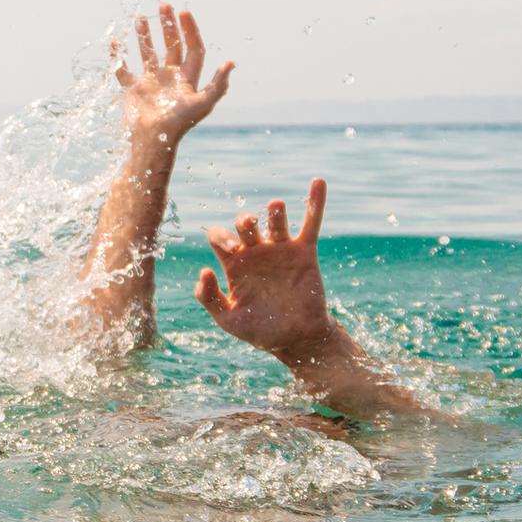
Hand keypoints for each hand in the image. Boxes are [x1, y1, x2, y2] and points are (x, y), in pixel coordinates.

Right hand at [113, 3, 233, 145]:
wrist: (153, 140)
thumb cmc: (179, 124)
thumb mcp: (203, 103)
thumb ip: (218, 84)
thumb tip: (231, 63)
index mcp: (186, 79)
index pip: (192, 48)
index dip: (190, 30)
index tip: (184, 13)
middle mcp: (169, 78)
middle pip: (171, 46)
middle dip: (168, 26)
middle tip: (165, 6)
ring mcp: (149, 83)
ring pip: (147, 53)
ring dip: (144, 36)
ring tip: (140, 18)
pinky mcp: (132, 89)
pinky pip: (122, 69)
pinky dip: (117, 57)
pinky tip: (115, 43)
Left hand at [194, 178, 337, 359]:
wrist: (295, 339)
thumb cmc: (259, 330)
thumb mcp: (228, 319)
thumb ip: (210, 298)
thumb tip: (203, 271)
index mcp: (234, 264)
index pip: (220, 237)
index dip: (220, 236)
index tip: (229, 249)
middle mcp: (256, 252)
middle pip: (246, 224)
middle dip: (245, 222)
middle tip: (248, 230)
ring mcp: (280, 250)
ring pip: (275, 221)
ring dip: (274, 211)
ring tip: (275, 207)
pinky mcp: (304, 252)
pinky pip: (311, 223)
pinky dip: (315, 202)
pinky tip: (318, 182)